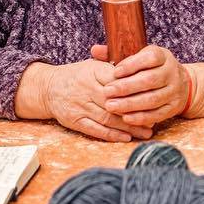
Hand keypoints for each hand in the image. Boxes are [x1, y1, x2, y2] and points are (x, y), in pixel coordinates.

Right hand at [36, 58, 151, 143]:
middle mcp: (86, 89)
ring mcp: (80, 106)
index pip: (118, 81)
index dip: (136, 90)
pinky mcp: (75, 120)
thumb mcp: (93, 65)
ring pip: (108, 118)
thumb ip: (114, 67)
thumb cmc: (78, 76)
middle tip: (155, 119)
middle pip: (115, 102)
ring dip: (129, 127)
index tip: (152, 96)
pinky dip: (112, 135)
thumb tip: (141, 70)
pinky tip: (127, 138)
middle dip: (137, 112)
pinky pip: (96, 130)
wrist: (49, 88)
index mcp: (93, 72)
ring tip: (146, 132)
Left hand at [93, 43, 190, 128]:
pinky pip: (157, 114)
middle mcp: (172, 72)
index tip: (115, 72)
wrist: (180, 84)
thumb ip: (116, 54)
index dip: (132, 65)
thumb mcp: (138, 57)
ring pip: (153, 99)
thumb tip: (95, 50)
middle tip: (107, 92)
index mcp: (162, 56)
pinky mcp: (174, 107)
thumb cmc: (150, 69)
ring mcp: (174, 91)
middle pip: (150, 80)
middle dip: (126, 87)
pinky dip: (141, 117)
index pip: (150, 58)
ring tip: (111, 106)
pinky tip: (125, 118)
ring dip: (130, 104)